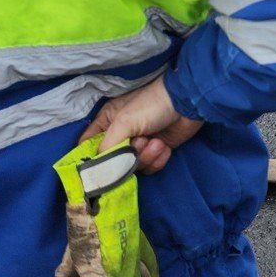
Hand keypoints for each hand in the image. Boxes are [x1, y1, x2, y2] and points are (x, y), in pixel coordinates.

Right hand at [82, 77, 201, 173]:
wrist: (187, 104)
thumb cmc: (152, 105)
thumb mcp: (124, 122)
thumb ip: (107, 148)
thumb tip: (97, 171)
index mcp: (107, 123)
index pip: (87, 145)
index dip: (89, 159)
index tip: (94, 172)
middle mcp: (120, 136)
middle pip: (112, 162)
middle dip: (128, 157)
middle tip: (141, 143)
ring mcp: (138, 145)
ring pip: (132, 167)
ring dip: (146, 157)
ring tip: (157, 142)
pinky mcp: (155, 152)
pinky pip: (149, 168)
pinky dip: (158, 160)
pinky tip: (165, 147)